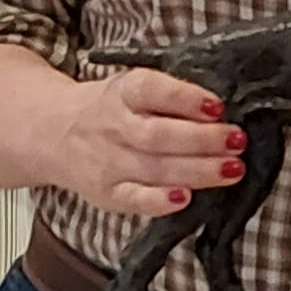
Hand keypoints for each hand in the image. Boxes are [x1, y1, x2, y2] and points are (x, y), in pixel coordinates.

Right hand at [54, 68, 244, 217]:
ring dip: (198, 171)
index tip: (218, 106)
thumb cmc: (111, 110)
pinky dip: (160, 202)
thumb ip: (171, 97)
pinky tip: (186, 199)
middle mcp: (113, 126)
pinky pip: (134, 200)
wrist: (54, 132)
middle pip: (159, 134)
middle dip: (203, 139)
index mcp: (122, 92)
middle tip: (237, 140)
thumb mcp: (132, 88)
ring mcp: (108, 162)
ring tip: (232, 168)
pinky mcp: (107, 193)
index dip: (186, 98)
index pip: (152, 90)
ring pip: (154, 168)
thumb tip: (223, 111)